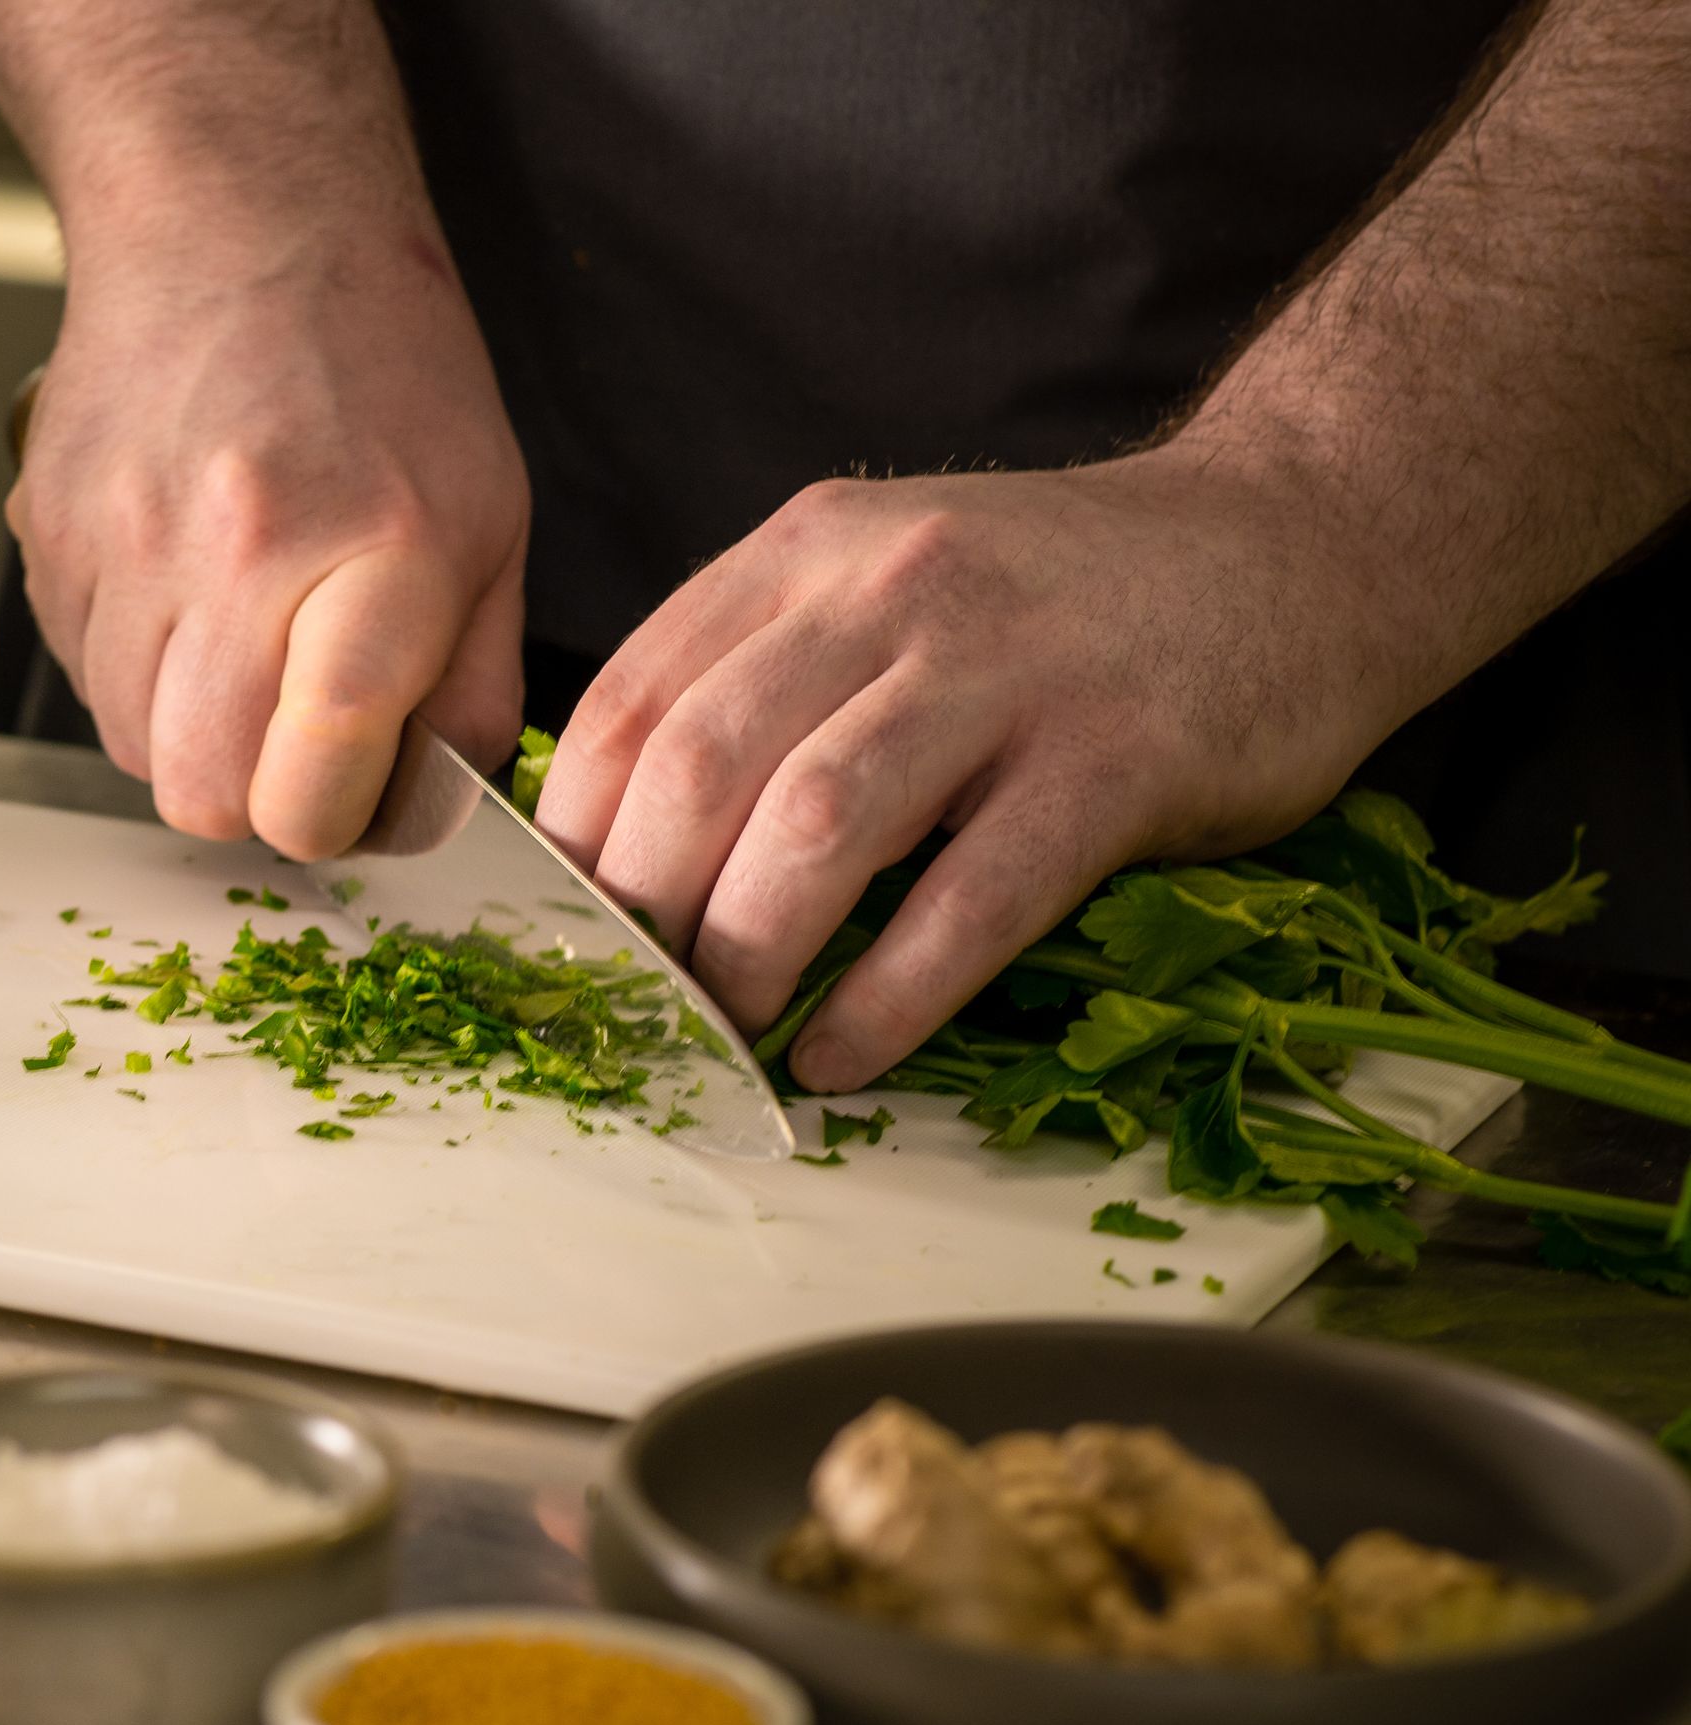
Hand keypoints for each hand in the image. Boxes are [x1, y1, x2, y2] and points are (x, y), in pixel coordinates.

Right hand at [10, 233, 529, 856]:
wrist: (240, 222)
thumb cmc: (381, 366)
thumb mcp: (489, 522)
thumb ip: (470, 685)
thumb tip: (420, 809)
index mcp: (374, 553)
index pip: (314, 778)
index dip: (332, 819)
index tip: (352, 787)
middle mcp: (236, 550)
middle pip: (202, 795)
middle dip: (253, 794)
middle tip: (296, 728)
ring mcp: (123, 542)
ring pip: (128, 746)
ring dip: (186, 729)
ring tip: (241, 635)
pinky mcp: (47, 533)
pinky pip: (79, 675)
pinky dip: (132, 665)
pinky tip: (184, 586)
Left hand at [533, 451, 1426, 1092]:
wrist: (1298, 541)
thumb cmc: (1065, 601)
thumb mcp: (886, 580)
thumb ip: (764, 670)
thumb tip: (619, 835)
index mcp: (809, 551)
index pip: (632, 698)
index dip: (572, 835)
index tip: (553, 933)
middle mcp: (891, 591)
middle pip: (702, 768)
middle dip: (644, 912)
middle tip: (635, 1005)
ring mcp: (1006, 671)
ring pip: (815, 829)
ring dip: (746, 957)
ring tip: (724, 1037)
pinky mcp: (1114, 760)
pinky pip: (969, 902)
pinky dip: (885, 998)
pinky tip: (839, 1056)